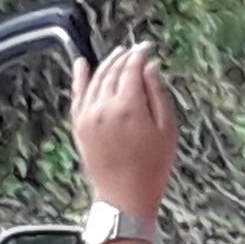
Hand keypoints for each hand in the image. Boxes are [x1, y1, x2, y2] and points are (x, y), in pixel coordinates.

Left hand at [69, 42, 177, 218]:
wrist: (125, 196)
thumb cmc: (151, 166)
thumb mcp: (166, 127)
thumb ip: (157, 93)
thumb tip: (150, 67)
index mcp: (129, 106)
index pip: (132, 68)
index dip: (140, 54)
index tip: (146, 47)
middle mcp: (104, 108)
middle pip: (112, 71)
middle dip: (124, 57)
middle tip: (133, 51)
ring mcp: (88, 117)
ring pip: (95, 80)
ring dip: (106, 64)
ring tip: (116, 56)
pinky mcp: (80, 127)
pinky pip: (77, 96)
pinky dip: (79, 79)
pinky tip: (82, 65)